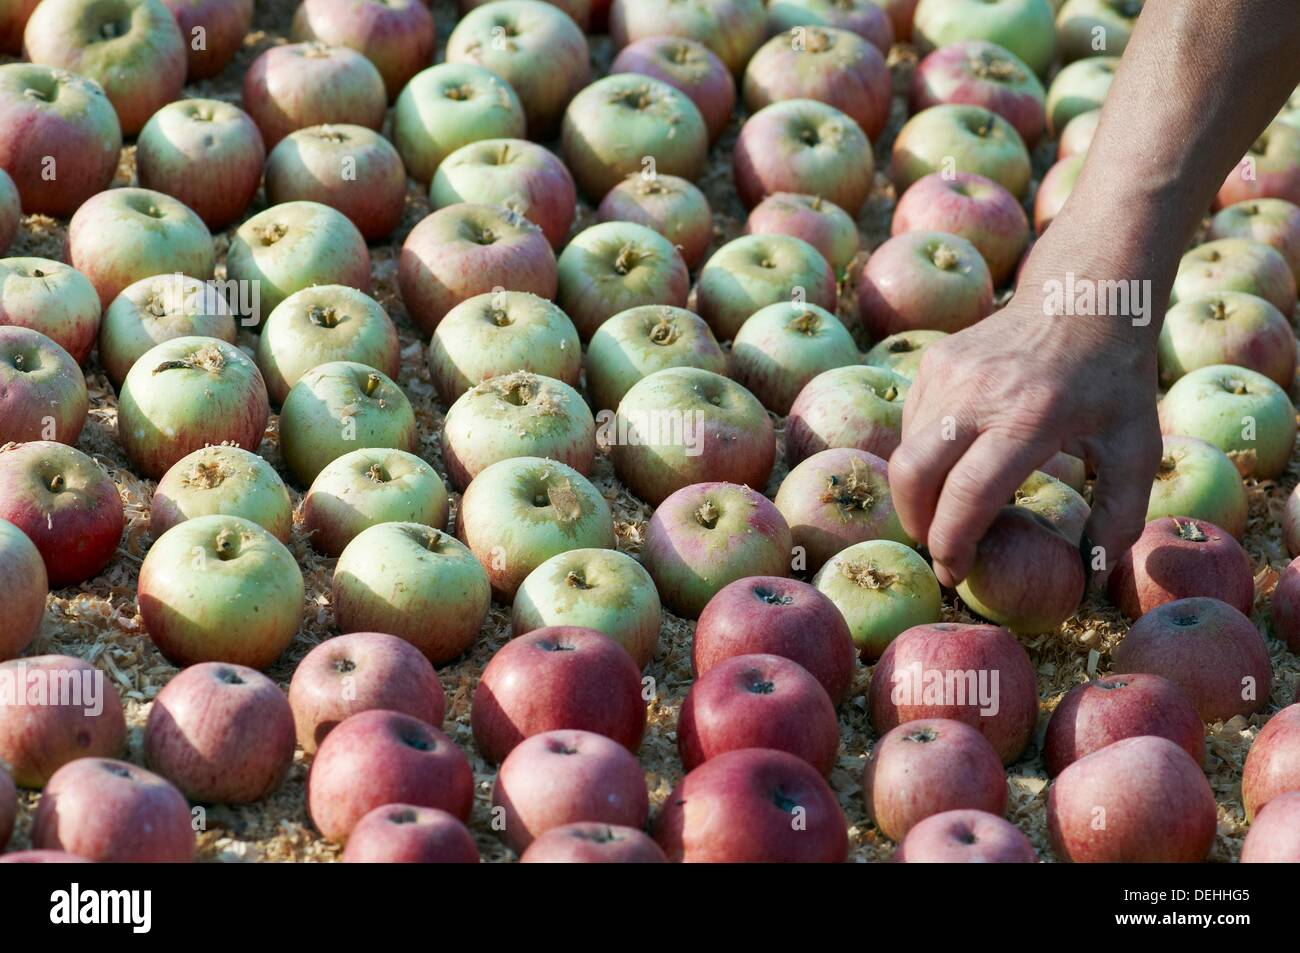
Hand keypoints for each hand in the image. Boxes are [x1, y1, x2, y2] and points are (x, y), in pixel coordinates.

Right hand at [887, 250, 1163, 588]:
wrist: (1085, 293)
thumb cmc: (1115, 378)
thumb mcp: (1136, 447)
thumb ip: (1120, 517)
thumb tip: (1090, 577)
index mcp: (1030, 419)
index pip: (968, 496)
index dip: (953, 545)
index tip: (958, 573)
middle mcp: (979, 394)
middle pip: (913, 476)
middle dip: (917, 524)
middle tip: (939, 548)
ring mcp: (949, 373)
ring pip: (905, 452)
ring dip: (917, 494)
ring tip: (947, 511)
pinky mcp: (934, 362)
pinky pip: (912, 425)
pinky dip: (923, 457)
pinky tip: (952, 465)